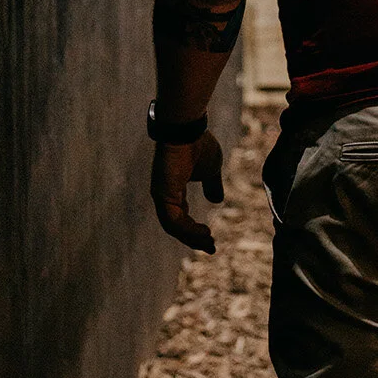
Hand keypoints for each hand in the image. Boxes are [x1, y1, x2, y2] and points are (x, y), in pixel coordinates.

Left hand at [150, 131, 224, 253]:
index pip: (181, 217)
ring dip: (191, 237)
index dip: (194, 230)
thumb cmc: (198, 144)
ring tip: (208, 241)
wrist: (188, 130)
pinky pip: (173, 220)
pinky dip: (187, 229)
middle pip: (176, 226)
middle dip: (193, 238)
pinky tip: (202, 232)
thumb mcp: (211, 169)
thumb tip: (217, 200)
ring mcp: (161, 195)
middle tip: (210, 248)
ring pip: (174, 227)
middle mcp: (164, 195)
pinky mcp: (162, 194)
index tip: (210, 239)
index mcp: (174, 190)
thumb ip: (212, 185)